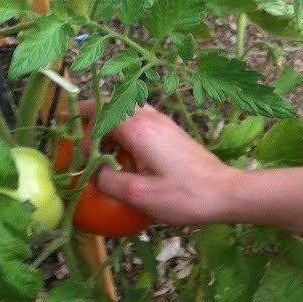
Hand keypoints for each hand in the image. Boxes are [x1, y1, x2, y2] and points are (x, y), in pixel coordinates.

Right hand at [88, 103, 241, 226]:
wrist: (226, 192)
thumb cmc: (185, 196)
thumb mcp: (140, 195)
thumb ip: (109, 181)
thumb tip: (94, 173)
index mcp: (139, 129)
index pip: (100, 113)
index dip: (84, 130)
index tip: (81, 154)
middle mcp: (151, 118)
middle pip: (112, 105)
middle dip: (91, 117)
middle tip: (76, 134)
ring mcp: (164, 122)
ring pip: (127, 110)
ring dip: (109, 123)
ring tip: (98, 144)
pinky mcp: (172, 132)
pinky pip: (141, 120)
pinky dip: (126, 129)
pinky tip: (125, 153)